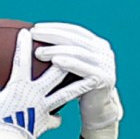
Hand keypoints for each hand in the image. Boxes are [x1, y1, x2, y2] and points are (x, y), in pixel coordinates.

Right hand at [0, 28, 85, 138]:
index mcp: (19, 87)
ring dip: (80, 85)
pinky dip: (57, 118)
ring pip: (66, 94)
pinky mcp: (44, 124)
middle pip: (55, 73)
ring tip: (95, 78)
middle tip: (77, 48)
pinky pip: (55, 119)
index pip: (21, 60)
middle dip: (65, 59)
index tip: (28, 32)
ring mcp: (43, 110)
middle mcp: (35, 95)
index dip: (24, 45)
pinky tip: (60, 116)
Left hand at [30, 22, 120, 138]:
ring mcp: (106, 64)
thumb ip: (66, 51)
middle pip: (75, 39)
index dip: (55, 27)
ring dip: (56, 50)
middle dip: (52, 35)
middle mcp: (104, 52)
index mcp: (98, 45)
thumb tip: (37, 38)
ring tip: (39, 52)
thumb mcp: (74, 66)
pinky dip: (69, 63)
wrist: (96, 111)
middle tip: (34, 34)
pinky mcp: (103, 78)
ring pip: (77, 52)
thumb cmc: (78, 87)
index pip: (75, 31)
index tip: (36, 27)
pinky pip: (83, 68)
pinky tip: (55, 61)